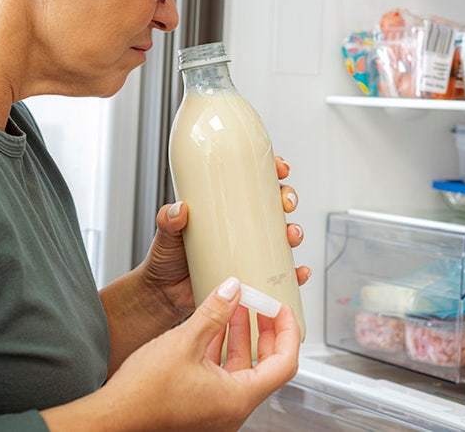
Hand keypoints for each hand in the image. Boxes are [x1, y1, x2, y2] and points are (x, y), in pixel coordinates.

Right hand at [87, 277, 300, 430]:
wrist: (112, 416)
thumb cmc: (143, 393)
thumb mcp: (184, 341)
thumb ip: (214, 312)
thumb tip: (233, 289)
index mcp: (238, 398)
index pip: (284, 363)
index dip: (287, 331)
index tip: (281, 309)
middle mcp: (232, 409)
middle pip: (267, 366)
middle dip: (265, 331)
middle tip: (262, 305)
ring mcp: (217, 410)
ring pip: (242, 370)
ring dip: (241, 337)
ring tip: (235, 306)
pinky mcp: (201, 407)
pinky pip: (223, 376)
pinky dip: (223, 350)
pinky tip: (212, 327)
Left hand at [142, 156, 309, 319]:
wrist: (164, 295)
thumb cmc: (166, 259)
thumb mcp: (166, 233)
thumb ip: (168, 220)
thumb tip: (179, 209)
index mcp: (224, 208)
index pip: (253, 181)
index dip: (271, 171)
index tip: (279, 169)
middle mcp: (241, 226)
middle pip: (274, 205)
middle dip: (288, 199)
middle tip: (286, 203)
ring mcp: (249, 250)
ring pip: (282, 236)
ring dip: (294, 232)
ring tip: (291, 236)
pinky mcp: (252, 276)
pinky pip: (281, 273)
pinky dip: (295, 273)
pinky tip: (299, 272)